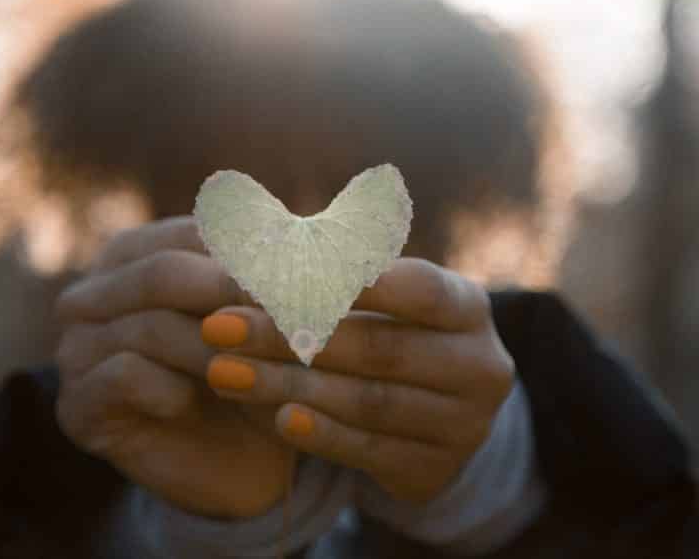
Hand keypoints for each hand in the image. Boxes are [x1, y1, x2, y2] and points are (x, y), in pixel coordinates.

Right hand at [53, 217, 293, 519]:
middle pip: (162, 273)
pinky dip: (172, 387)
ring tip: (261, 368)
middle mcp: (95, 292)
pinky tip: (198, 400)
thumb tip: (293, 231)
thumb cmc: (255, 370)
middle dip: (231, 295)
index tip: (307, 278)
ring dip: (215, 349)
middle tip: (289, 319)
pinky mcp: (76, 404)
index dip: (250, 254)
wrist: (239, 461)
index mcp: (136, 252)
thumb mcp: (268, 315)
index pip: (190, 235)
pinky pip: (124, 376)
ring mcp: (77, 347)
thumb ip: (268, 270)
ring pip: (149, 327)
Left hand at [200, 258, 514, 501]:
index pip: (416, 288)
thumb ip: (330, 267)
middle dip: (290, 336)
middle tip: (219, 326)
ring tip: (223, 372)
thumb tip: (253, 231)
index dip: (350, 281)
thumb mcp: (377, 296)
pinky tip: (276, 416)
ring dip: (287, 385)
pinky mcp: (437, 468)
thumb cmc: (390, 331)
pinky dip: (321, 433)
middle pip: (379, 349)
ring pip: (369, 403)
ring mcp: (465, 423)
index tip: (275, 273)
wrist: (433, 419)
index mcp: (468, 306)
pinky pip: (370, 450)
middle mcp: (479, 364)